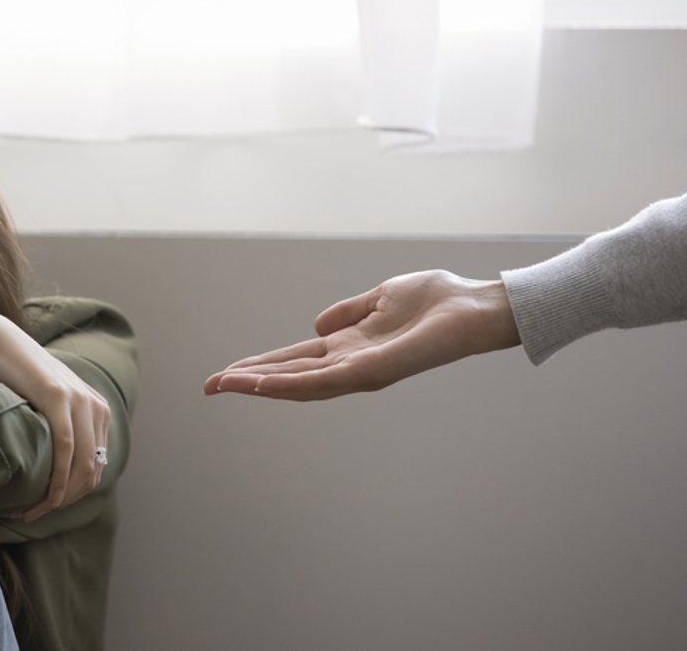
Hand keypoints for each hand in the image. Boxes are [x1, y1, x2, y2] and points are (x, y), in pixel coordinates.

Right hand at [0, 311, 109, 521]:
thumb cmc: (12, 379)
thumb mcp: (43, 406)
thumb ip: (57, 429)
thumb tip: (54, 469)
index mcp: (98, 411)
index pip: (95, 466)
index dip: (73, 495)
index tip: (44, 509)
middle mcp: (95, 406)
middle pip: (92, 470)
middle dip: (66, 500)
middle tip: (35, 516)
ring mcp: (79, 400)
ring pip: (82, 465)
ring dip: (59, 496)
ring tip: (32, 512)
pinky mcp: (58, 398)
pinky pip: (66, 449)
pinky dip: (57, 478)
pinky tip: (44, 497)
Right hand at [204, 270, 521, 400]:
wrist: (476, 308)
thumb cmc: (440, 301)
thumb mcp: (382, 298)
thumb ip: (349, 312)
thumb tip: (318, 325)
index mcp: (351, 348)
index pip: (295, 361)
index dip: (261, 366)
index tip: (227, 372)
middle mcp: (351, 365)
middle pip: (289, 377)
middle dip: (249, 382)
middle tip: (210, 386)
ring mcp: (361, 371)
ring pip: (298, 384)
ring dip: (259, 385)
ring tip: (226, 384)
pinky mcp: (373, 370)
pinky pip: (323, 380)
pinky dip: (289, 383)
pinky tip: (263, 382)